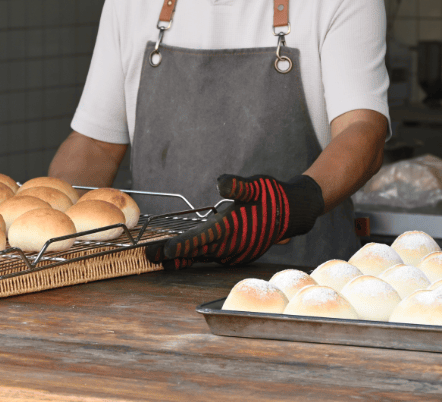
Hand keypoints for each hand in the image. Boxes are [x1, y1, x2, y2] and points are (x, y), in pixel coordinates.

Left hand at [146, 174, 323, 268]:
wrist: (292, 212)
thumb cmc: (271, 196)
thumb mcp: (255, 185)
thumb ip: (238, 185)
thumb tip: (221, 182)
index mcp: (231, 228)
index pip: (199, 240)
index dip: (179, 246)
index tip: (161, 251)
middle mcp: (231, 244)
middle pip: (195, 253)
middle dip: (172, 256)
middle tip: (148, 257)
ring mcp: (236, 251)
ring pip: (203, 257)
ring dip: (184, 258)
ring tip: (162, 259)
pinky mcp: (238, 253)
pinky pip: (213, 257)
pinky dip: (197, 256)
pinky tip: (187, 255)